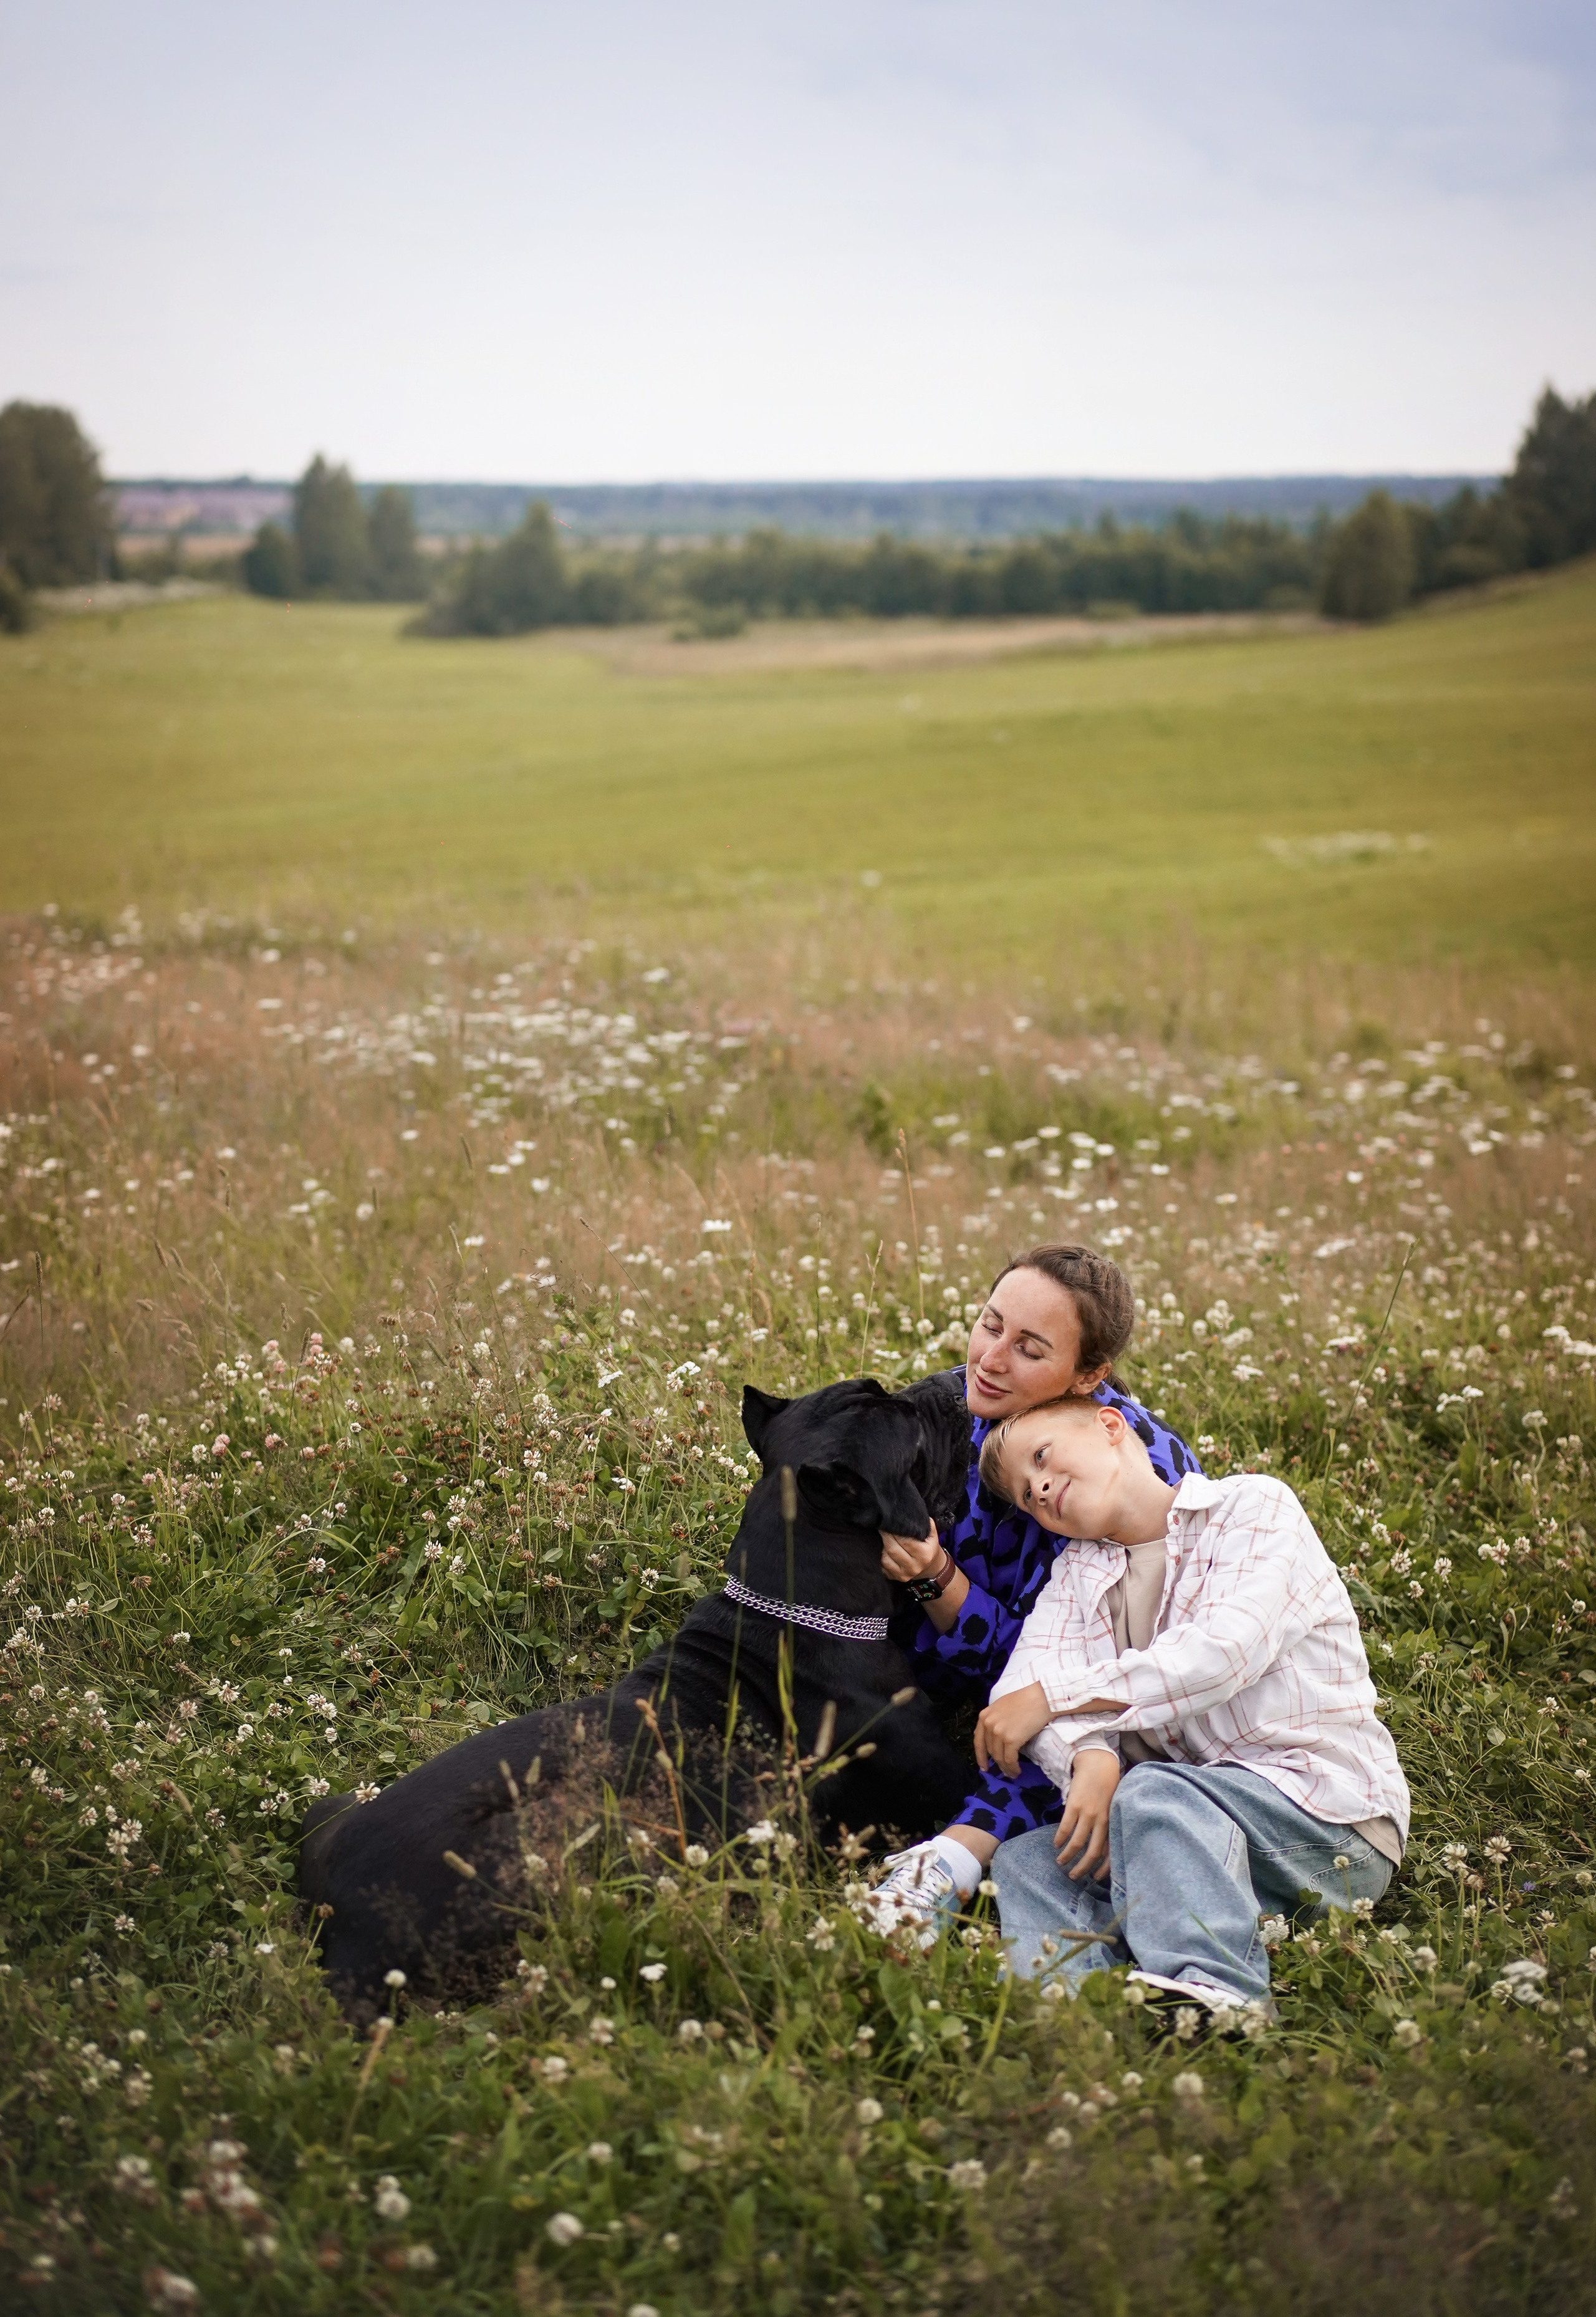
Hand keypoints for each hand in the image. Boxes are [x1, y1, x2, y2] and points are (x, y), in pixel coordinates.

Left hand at [880, 1524, 942, 1582]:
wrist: (929, 1567)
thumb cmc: (928, 1547)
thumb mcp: (931, 1535)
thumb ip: (925, 1524)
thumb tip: (913, 1513)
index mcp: (924, 1554)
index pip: (905, 1541)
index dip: (894, 1531)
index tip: (888, 1522)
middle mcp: (914, 1567)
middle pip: (892, 1549)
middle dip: (885, 1536)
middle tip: (881, 1526)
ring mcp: (904, 1575)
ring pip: (885, 1558)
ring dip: (882, 1546)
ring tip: (883, 1538)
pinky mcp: (895, 1579)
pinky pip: (882, 1566)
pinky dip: (881, 1556)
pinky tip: (883, 1549)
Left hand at [973, 1680, 1053, 1778]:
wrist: (1041, 1698)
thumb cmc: (1025, 1700)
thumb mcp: (1002, 1707)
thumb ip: (995, 1721)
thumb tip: (997, 1738)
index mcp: (984, 1716)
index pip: (978, 1741)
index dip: (980, 1756)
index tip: (984, 1767)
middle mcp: (988, 1724)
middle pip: (990, 1750)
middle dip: (997, 1763)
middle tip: (1004, 1771)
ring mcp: (998, 1732)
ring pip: (999, 1757)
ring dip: (1006, 1768)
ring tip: (1012, 1774)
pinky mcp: (1010, 1740)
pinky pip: (1009, 1760)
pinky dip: (1013, 1768)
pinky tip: (1017, 1771)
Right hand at [1053, 1749, 1119, 1880]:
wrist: (1098, 1763)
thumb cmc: (1108, 1786)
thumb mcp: (1112, 1809)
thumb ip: (1107, 1827)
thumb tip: (1101, 1848)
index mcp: (1112, 1823)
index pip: (1110, 1853)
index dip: (1103, 1869)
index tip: (1095, 1879)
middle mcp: (1102, 1821)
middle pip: (1092, 1853)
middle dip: (1082, 1868)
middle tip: (1073, 1876)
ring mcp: (1088, 1814)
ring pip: (1077, 1843)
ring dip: (1068, 1856)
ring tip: (1061, 1861)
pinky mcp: (1075, 1805)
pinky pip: (1065, 1827)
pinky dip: (1060, 1839)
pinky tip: (1056, 1844)